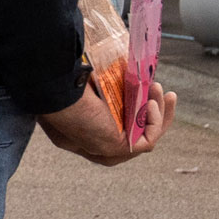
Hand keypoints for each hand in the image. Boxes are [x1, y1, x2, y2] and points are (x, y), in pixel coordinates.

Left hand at [40, 78, 171, 164]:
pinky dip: (156, 120)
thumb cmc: (65, 90)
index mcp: (81, 134)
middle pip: (136, 134)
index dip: (136, 111)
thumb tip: (119, 67)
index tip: (143, 89)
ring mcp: (108, 152)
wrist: (58, 96)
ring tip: (158, 88)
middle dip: (154, 113)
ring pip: (146, 135)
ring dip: (158, 111)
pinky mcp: (121, 150)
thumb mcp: (87, 89)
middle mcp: (94, 148)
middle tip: (160, 90)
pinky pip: (149, 139)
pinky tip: (153, 101)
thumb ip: (102, 85)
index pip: (116, 129)